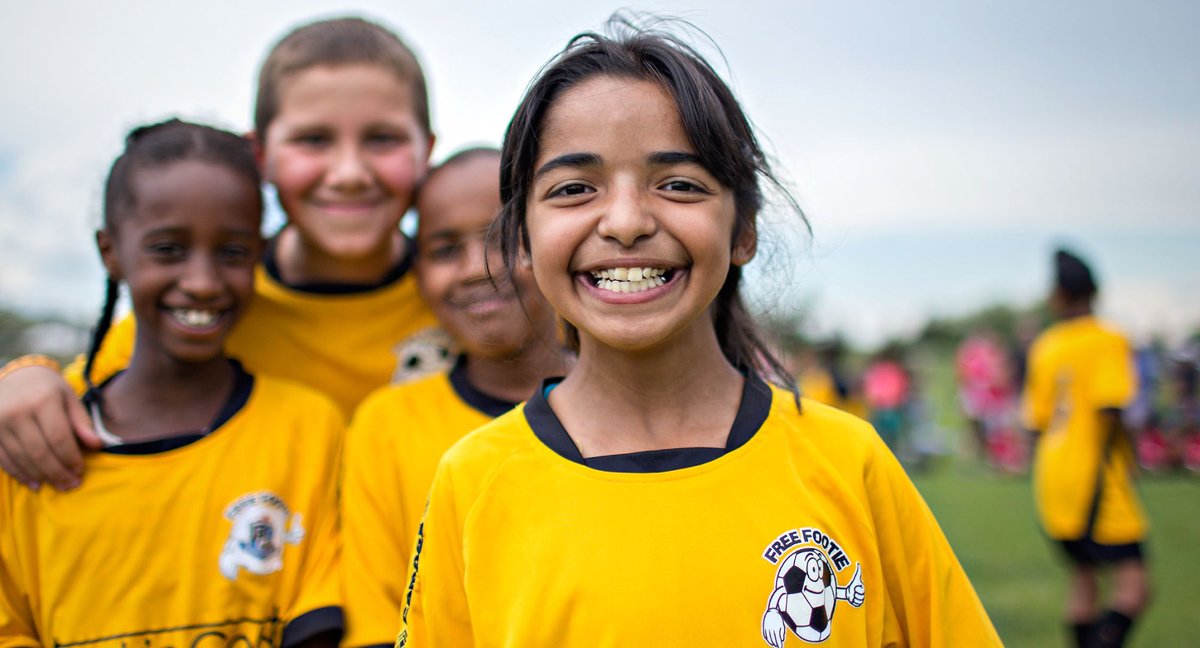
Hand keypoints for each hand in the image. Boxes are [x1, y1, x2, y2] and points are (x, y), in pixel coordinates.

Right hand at [0, 365, 100, 489]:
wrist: (15, 376)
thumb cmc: (48, 388)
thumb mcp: (68, 397)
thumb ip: (82, 422)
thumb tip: (97, 446)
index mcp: (43, 401)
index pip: (59, 438)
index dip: (71, 458)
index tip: (80, 471)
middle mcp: (18, 412)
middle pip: (40, 452)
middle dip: (58, 472)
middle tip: (71, 485)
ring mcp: (0, 423)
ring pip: (22, 458)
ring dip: (41, 476)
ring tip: (58, 486)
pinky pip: (4, 459)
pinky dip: (19, 474)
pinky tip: (35, 483)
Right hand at [761, 609, 785, 647]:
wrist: (772, 611)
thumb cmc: (779, 618)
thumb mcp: (782, 625)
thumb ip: (782, 633)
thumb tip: (782, 640)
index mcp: (776, 628)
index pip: (777, 639)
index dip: (779, 644)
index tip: (780, 647)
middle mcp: (771, 629)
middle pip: (773, 639)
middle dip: (775, 644)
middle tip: (777, 647)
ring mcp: (766, 628)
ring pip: (768, 638)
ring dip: (771, 642)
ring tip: (773, 645)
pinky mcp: (764, 627)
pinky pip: (764, 635)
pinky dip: (767, 639)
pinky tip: (769, 641)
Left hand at [839, 563, 864, 606]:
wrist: (846, 591)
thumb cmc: (851, 583)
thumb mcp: (855, 577)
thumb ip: (858, 570)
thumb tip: (859, 563)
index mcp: (863, 590)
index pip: (862, 592)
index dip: (858, 590)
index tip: (855, 587)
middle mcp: (863, 596)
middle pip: (861, 597)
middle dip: (856, 594)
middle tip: (852, 591)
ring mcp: (860, 601)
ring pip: (859, 601)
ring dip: (854, 598)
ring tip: (852, 595)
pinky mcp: (857, 605)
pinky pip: (856, 604)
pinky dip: (853, 602)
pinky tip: (851, 599)